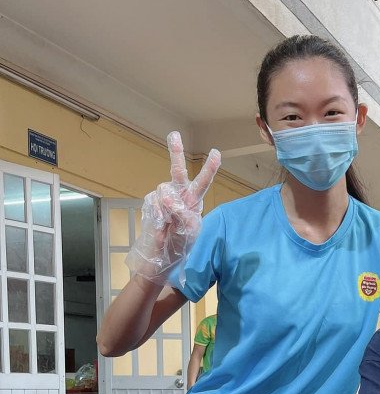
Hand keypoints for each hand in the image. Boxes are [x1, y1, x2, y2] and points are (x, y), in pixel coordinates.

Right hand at [126, 132, 220, 283]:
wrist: (159, 260)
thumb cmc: (179, 247)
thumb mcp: (188, 233)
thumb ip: (182, 214)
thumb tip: (168, 198)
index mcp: (193, 203)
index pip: (202, 183)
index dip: (209, 168)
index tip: (216, 152)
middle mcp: (179, 197)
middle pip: (177, 172)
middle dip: (176, 152)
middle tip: (174, 134)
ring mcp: (163, 200)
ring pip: (164, 190)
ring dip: (167, 206)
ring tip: (169, 224)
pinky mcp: (150, 204)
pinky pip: (153, 201)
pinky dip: (156, 213)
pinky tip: (160, 225)